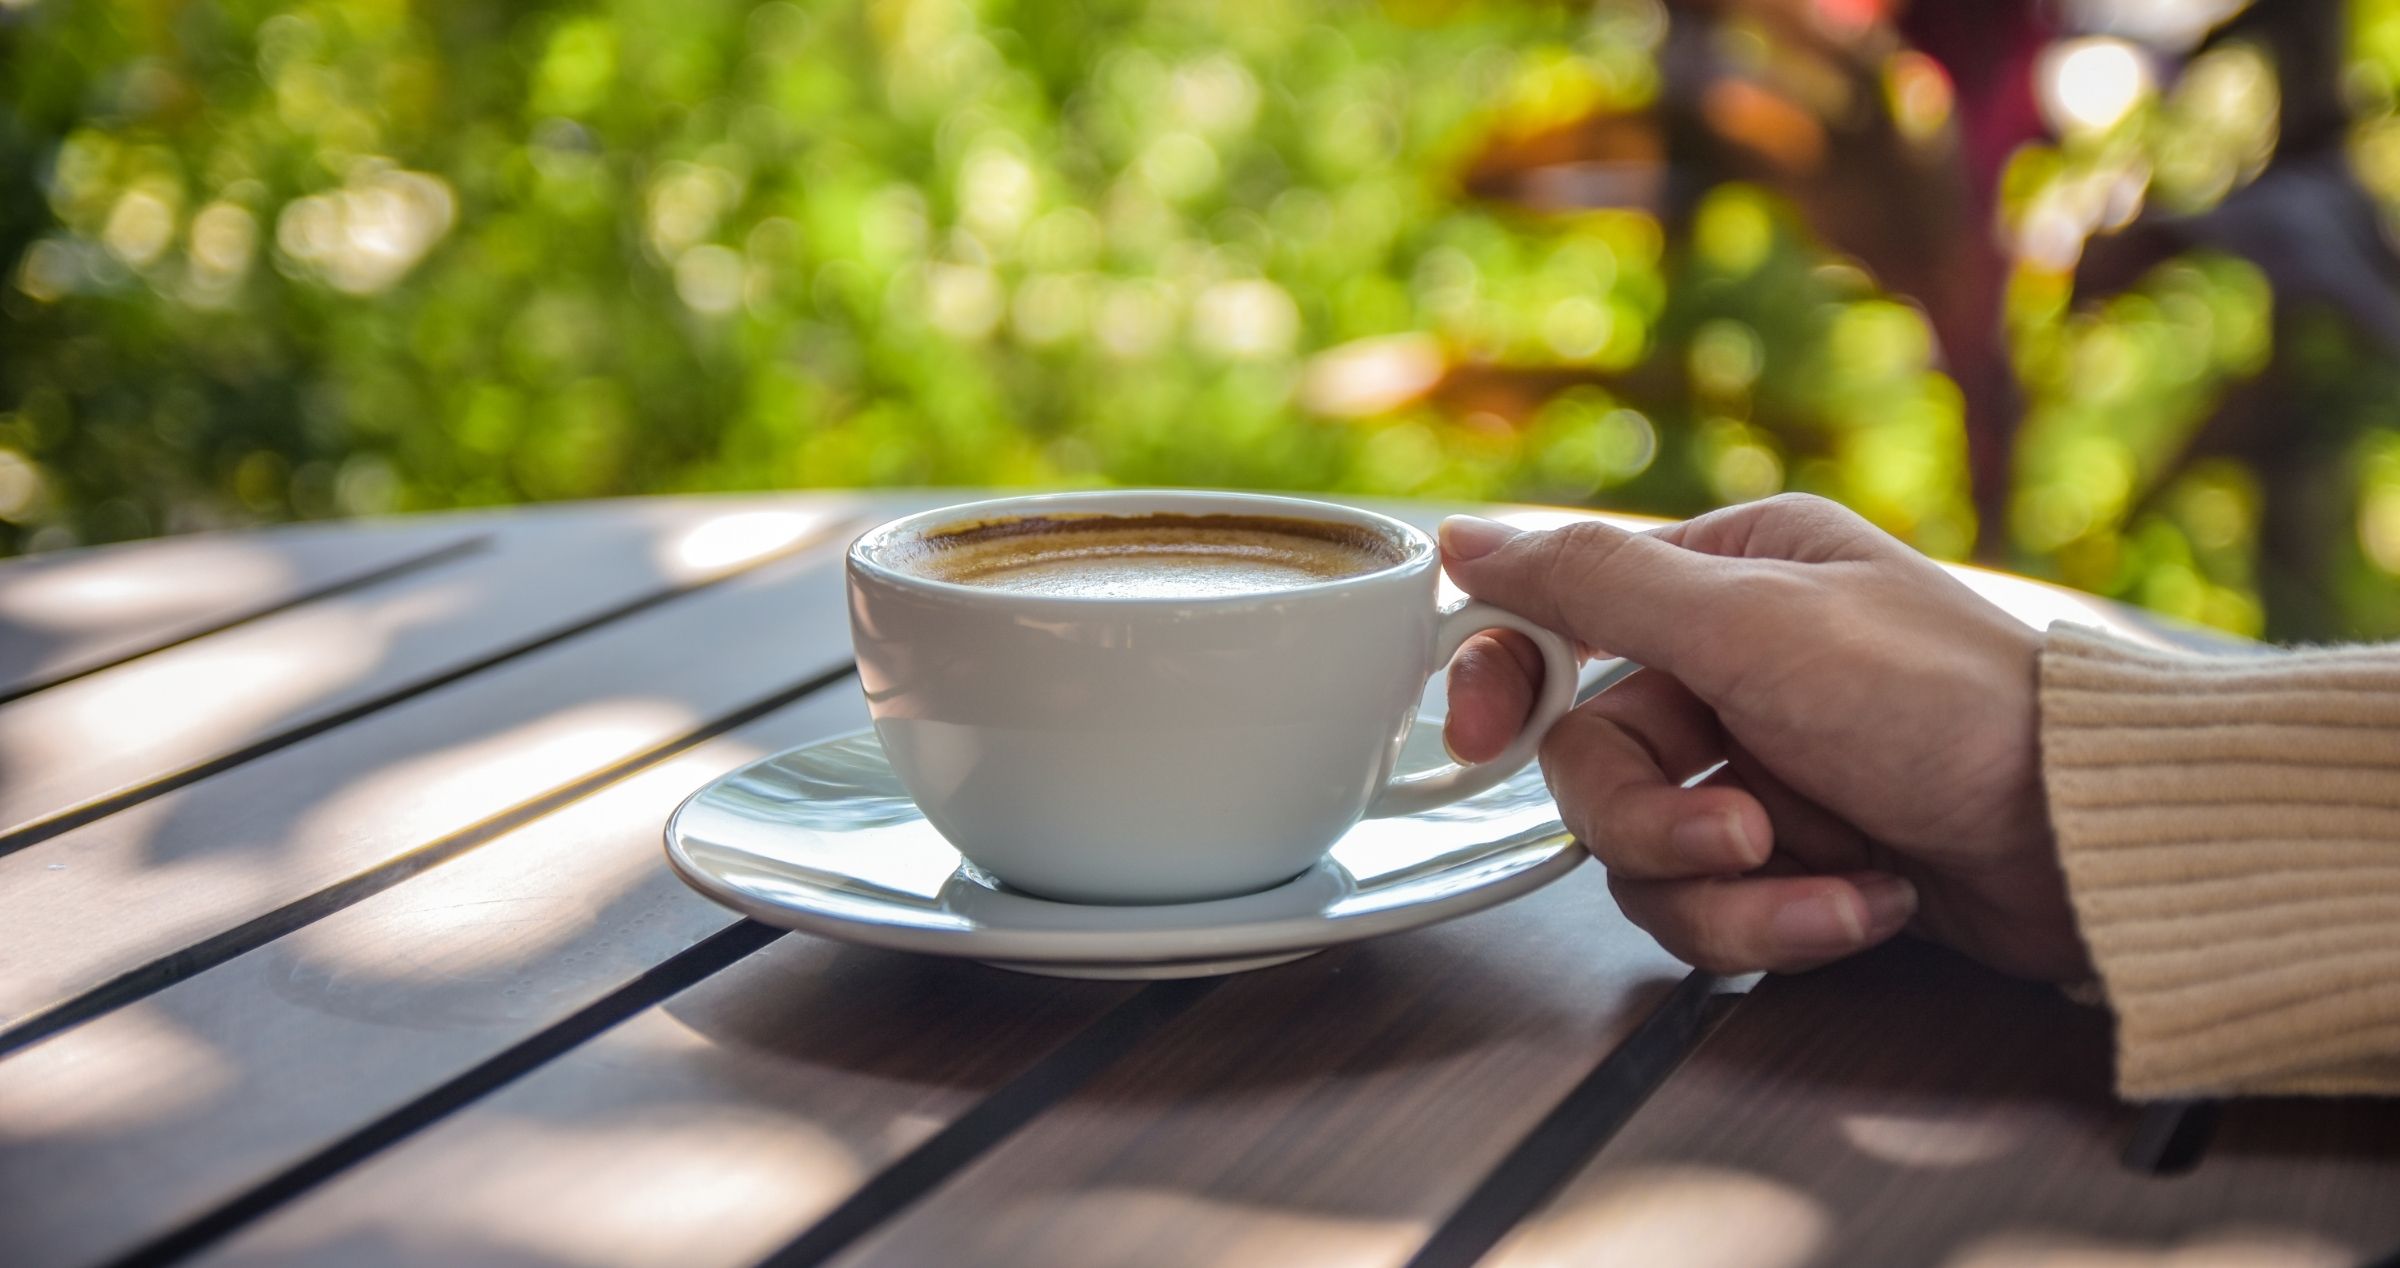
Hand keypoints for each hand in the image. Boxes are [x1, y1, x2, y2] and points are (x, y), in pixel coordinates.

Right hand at [1441, 494, 2086, 980]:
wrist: (2090, 845)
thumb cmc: (1948, 708)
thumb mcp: (1755, 625)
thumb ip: (1598, 584)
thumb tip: (1466, 540)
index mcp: (1725, 576)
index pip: (1558, 619)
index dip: (1502, 682)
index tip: (1478, 738)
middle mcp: (1733, 667)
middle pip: (1592, 765)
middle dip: (1663, 823)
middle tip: (1743, 836)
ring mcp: (1760, 769)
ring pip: (1642, 854)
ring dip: (1735, 890)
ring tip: (1836, 881)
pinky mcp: (1792, 861)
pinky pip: (1712, 910)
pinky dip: (1787, 920)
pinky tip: (1871, 898)